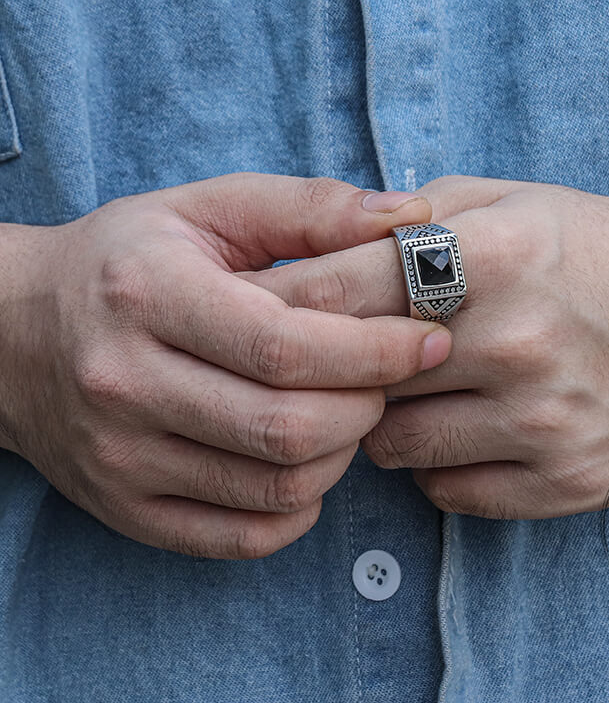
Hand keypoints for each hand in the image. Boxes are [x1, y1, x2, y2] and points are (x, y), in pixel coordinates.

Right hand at [0, 175, 450, 556]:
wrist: (16, 332)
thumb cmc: (129, 261)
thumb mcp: (209, 209)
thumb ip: (312, 208)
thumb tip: (412, 216)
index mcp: (149, 295)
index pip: (285, 346)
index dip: (376, 351)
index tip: (430, 339)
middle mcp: (125, 384)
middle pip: (288, 427)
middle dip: (368, 405)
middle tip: (388, 377)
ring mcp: (120, 459)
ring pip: (276, 488)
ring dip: (343, 454)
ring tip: (349, 409)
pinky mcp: (127, 509)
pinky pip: (242, 538)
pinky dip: (300, 508)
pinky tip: (309, 461)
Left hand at [257, 174, 608, 518]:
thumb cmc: (589, 246)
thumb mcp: (504, 200)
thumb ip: (412, 219)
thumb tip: (318, 249)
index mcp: (491, 258)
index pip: (337, 290)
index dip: (276, 305)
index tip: (239, 316)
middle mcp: (517, 344)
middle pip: (354, 379)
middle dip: (329, 370)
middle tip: (331, 358)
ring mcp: (544, 421)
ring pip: (391, 447)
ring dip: (385, 421)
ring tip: (416, 389)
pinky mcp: (567, 480)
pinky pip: (445, 492)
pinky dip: (435, 464)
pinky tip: (463, 426)